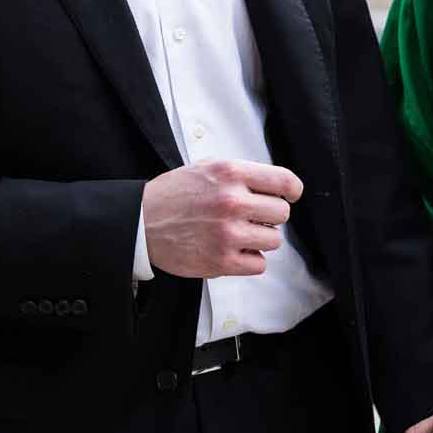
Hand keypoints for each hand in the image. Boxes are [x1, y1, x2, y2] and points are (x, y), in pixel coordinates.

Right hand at [143, 160, 302, 278]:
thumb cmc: (173, 195)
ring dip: (259, 239)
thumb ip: (241, 175)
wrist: (141, 221)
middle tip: (250, 217)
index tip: (289, 196)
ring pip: (274, 240)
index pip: (284, 181)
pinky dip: (249, 260)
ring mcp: (228, 232)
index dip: (292, 191)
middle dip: (269, 217)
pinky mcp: (222, 260)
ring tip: (237, 234)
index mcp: (231, 173)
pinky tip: (232, 250)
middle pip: (282, 214)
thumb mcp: (207, 168)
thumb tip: (275, 187)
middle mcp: (232, 201)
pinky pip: (259, 264)